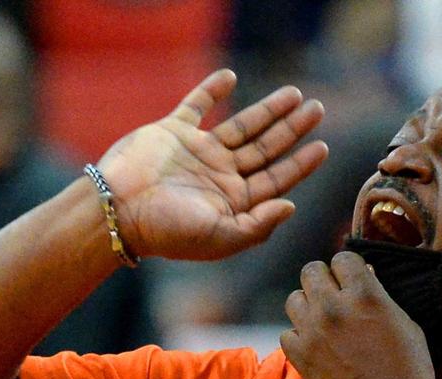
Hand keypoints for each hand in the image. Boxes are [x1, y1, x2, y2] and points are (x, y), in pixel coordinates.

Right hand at [97, 69, 327, 260]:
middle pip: (265, 149)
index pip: (275, 179)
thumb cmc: (168, 231)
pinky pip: (196, 105)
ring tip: (294, 93)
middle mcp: (219, 176)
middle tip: (317, 109)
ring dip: (267, 109)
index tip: (323, 145)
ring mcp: (197, 153)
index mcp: (233, 202)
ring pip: (241, 125)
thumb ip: (259, 225)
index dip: (300, 164)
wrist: (118, 210)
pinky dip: (211, 90)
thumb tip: (291, 205)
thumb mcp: (220, 237)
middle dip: (292, 129)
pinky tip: (230, 77)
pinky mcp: (173, 133)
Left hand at [281, 251, 437, 378]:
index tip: (351, 280)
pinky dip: (299, 337)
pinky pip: (287, 333)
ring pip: (294, 299)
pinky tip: (314, 346)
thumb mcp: (405, 324)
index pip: (342, 258)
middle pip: (311, 271)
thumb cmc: (407, 369)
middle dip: (323, 280)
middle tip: (333, 296)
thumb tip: (364, 275)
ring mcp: (311, 331)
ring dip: (307, 306)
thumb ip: (379, 296)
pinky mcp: (299, 356)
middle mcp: (333, 306)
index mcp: (364, 294)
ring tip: (322, 321)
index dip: (348, 268)